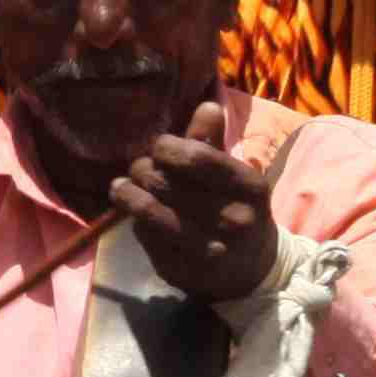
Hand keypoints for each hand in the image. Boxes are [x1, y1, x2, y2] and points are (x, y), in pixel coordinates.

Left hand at [110, 97, 279, 304]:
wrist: (254, 272)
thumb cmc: (238, 210)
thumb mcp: (236, 176)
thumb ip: (214, 142)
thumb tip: (207, 104)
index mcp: (249, 187)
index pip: (196, 157)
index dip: (166, 148)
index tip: (160, 148)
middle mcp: (232, 219)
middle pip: (165, 182)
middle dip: (144, 170)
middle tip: (141, 169)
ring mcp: (207, 249)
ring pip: (149, 212)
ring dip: (127, 194)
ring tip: (121, 187)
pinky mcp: (183, 270)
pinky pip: (145, 237)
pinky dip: (135, 221)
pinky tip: (136, 216)